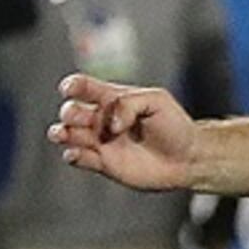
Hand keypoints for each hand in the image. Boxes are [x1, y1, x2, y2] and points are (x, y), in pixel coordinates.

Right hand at [50, 72, 204, 192]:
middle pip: (70, 111)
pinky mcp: (103, 163)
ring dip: (61, 132)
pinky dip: (72, 155)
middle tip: (85, 118)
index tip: (70, 89)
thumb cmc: (175, 126)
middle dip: (69, 112)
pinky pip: (77, 158)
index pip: (83, 87)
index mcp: (113, 99)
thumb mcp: (156, 101)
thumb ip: (128, 104)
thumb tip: (109, 124)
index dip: (72, 86)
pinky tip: (78, 153)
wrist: (188, 157)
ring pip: (67, 134)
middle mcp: (102, 119)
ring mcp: (101, 141)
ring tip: (65, 134)